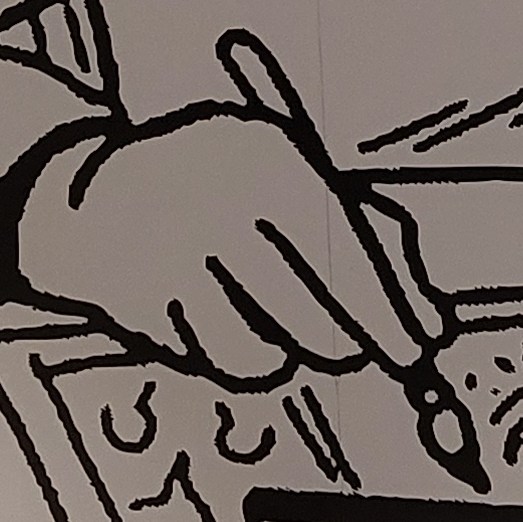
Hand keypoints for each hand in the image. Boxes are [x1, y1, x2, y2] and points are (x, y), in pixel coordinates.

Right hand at [16, 102, 439, 385]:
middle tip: (353, 348)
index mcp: (263, 157)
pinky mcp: (139, 310)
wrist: (94, 199)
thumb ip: (366, 234)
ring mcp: (169, 262)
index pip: (342, 247)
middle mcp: (213, 206)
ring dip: (282, 352)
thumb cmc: (220, 185)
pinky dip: (231, 356)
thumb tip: (428, 317)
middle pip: (308, 312)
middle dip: (344, 343)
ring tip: (268, 315)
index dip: (387, 308)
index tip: (418, 346)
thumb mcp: (292, 174)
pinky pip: (213, 363)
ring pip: (262, 354)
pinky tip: (219, 317)